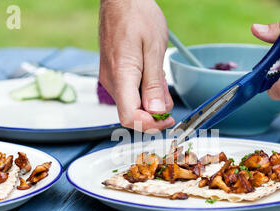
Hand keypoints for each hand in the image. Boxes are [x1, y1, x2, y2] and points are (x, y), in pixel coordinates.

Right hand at [99, 0, 173, 131]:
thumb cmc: (137, 15)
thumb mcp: (153, 49)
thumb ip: (154, 84)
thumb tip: (156, 111)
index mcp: (121, 75)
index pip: (129, 117)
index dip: (150, 125)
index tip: (167, 120)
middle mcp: (111, 81)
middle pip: (131, 113)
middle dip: (154, 112)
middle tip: (169, 98)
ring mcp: (111, 78)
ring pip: (132, 103)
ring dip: (150, 100)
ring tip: (159, 78)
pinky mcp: (114, 74)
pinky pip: (129, 92)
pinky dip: (144, 91)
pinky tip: (151, 75)